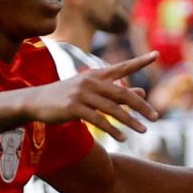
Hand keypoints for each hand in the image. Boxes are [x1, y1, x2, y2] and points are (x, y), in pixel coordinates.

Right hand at [27, 52, 162, 142]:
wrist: (37, 101)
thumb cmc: (67, 96)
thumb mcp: (92, 91)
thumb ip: (116, 93)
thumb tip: (141, 93)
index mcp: (96, 74)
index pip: (122, 67)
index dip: (139, 62)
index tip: (156, 55)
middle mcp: (91, 81)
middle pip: (122, 93)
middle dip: (141, 106)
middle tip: (156, 117)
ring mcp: (82, 93)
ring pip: (112, 108)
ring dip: (130, 121)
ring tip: (143, 130)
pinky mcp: (74, 107)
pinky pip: (98, 120)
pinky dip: (112, 130)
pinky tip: (122, 138)